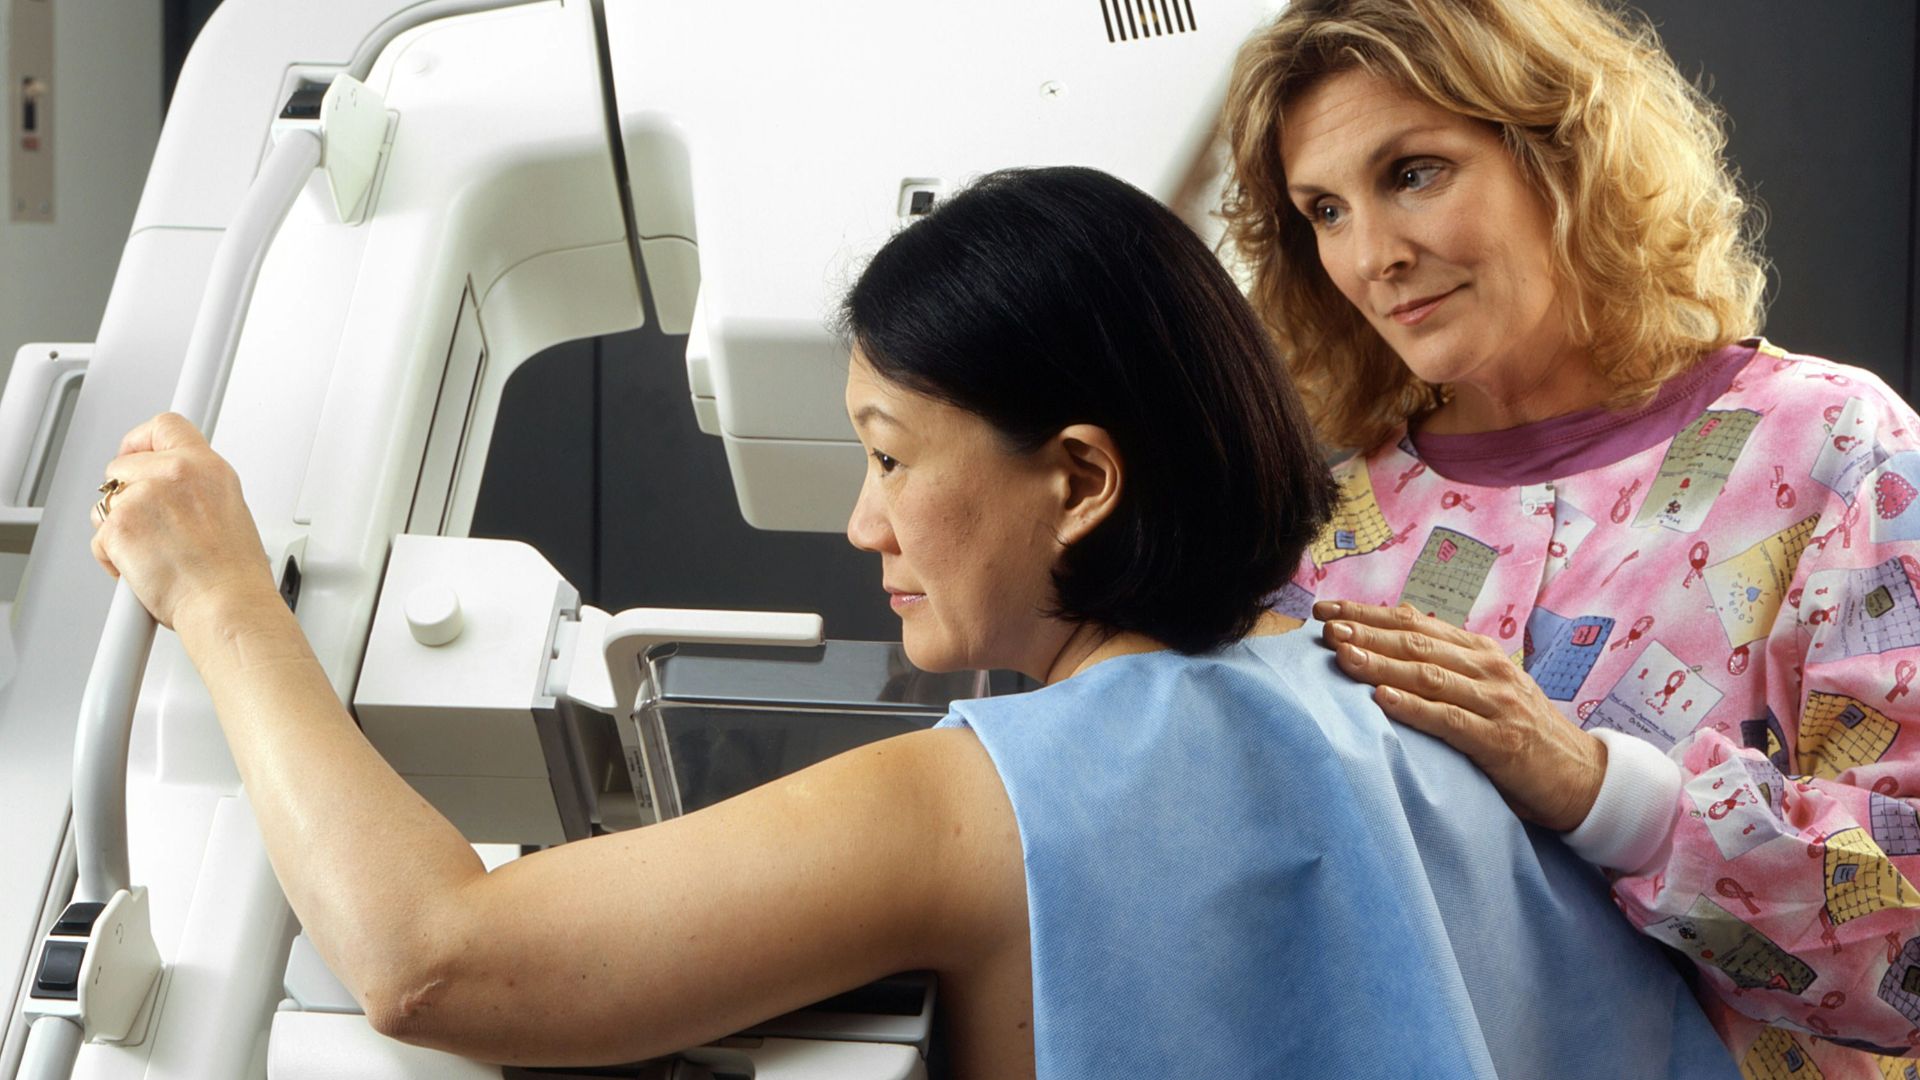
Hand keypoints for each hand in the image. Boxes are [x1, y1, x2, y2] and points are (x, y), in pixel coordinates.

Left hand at [88, 413, 276, 629]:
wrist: (225, 604)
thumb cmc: (232, 573)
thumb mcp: (229, 510)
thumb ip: (196, 489)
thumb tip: (171, 490)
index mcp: (208, 468)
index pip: (165, 426)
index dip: (141, 440)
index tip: (135, 454)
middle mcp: (177, 474)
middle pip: (123, 464)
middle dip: (125, 493)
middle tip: (145, 524)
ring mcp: (145, 497)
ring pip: (106, 502)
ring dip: (119, 527)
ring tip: (151, 552)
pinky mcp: (120, 524)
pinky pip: (99, 535)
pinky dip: (112, 556)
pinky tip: (142, 568)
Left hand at [1312, 599, 1606, 832]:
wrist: (1583, 777)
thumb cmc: (1522, 733)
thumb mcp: (1486, 691)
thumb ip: (1447, 671)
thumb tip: (1384, 655)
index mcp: (1479, 652)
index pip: (1414, 623)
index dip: (1367, 614)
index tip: (1325, 610)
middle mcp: (1487, 668)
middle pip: (1415, 643)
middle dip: (1365, 632)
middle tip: (1324, 627)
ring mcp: (1496, 702)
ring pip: (1428, 675)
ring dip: (1380, 663)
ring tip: (1342, 655)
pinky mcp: (1500, 740)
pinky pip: (1449, 721)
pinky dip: (1413, 708)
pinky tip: (1380, 700)